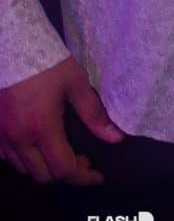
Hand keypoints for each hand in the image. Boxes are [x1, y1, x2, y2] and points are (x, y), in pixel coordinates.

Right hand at [0, 56, 122, 184]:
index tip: (97, 175)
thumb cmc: (47, 61)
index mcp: (42, 128)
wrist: (11, 43)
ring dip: (44, 168)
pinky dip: (23, 159)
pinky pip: (6, 157)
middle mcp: (18, 139)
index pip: (63, 170)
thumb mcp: (76, 82)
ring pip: (23, 169)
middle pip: (43, 176)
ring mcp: (1, 136)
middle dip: (66, 174)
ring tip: (61, 152)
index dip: (83, 177)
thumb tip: (116, 138)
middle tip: (82, 159)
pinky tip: (35, 144)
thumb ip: (94, 114)